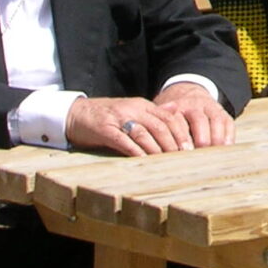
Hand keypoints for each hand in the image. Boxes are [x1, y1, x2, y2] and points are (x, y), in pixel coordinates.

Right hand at [66, 95, 214, 155]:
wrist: (75, 113)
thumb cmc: (107, 117)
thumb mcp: (132, 111)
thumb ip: (153, 115)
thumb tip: (176, 115)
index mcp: (142, 105)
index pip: (168, 116)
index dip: (181, 132)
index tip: (191, 147)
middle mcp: (133, 109)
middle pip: (160, 125)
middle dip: (174, 142)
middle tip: (184, 157)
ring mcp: (118, 118)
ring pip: (144, 133)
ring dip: (158, 149)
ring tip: (168, 162)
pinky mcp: (105, 129)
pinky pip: (123, 140)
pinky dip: (135, 151)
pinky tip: (144, 161)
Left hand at [153, 81, 235, 147]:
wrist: (188, 91)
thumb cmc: (172, 112)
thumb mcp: (161, 115)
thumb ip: (158, 128)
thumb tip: (152, 148)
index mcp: (176, 107)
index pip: (178, 121)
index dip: (181, 137)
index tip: (182, 151)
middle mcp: (194, 105)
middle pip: (199, 120)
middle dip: (200, 138)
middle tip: (200, 153)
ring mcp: (210, 107)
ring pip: (215, 120)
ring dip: (216, 137)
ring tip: (214, 153)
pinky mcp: (222, 112)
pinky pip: (228, 122)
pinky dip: (228, 135)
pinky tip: (227, 147)